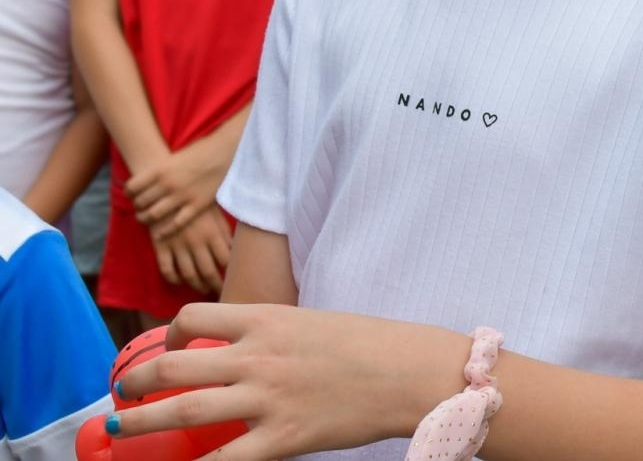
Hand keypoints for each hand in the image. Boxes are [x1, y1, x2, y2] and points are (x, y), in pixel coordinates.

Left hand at [112, 303, 466, 459]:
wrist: (411, 372)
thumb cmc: (371, 345)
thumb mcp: (314, 323)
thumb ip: (275, 335)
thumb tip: (244, 351)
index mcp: (268, 320)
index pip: (195, 317)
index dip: (170, 333)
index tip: (169, 348)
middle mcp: (259, 356)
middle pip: (173, 367)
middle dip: (135, 382)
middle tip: (121, 394)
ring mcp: (268, 398)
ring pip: (184, 410)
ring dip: (140, 422)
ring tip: (119, 428)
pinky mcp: (284, 438)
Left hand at [128, 138, 229, 238]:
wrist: (227, 151)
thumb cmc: (202, 150)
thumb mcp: (175, 157)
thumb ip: (161, 170)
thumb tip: (146, 181)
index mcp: (160, 169)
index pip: (132, 187)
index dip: (129, 192)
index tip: (131, 195)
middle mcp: (168, 184)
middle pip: (141, 202)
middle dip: (137, 206)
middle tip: (139, 208)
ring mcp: (182, 196)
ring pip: (153, 215)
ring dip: (146, 219)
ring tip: (146, 219)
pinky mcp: (196, 205)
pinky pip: (175, 224)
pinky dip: (164, 231)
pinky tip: (159, 234)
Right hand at [153, 204, 231, 294]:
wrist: (167, 190)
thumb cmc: (196, 201)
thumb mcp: (215, 213)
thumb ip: (225, 232)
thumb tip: (235, 251)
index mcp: (212, 233)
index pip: (226, 261)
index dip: (231, 273)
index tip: (235, 279)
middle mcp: (196, 243)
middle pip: (208, 272)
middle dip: (216, 286)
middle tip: (221, 293)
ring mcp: (177, 246)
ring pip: (188, 275)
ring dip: (197, 286)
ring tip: (204, 290)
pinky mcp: (161, 247)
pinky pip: (167, 269)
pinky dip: (173, 279)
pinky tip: (180, 281)